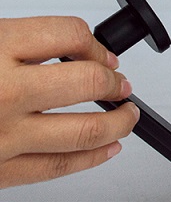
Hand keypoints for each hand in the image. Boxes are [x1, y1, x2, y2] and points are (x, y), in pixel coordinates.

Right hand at [0, 16, 138, 188]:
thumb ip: (21, 42)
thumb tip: (74, 46)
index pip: (69, 35)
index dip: (95, 44)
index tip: (103, 53)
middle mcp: (4, 93)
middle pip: (88, 82)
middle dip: (114, 82)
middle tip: (121, 84)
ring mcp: (3, 136)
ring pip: (85, 131)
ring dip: (119, 123)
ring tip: (128, 116)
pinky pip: (57, 166)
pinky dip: (92, 158)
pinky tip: (108, 148)